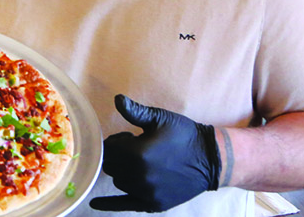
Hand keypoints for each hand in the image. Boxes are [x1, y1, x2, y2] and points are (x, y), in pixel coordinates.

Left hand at [90, 95, 220, 212]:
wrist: (210, 159)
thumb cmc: (184, 135)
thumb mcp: (159, 119)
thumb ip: (135, 111)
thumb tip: (116, 98)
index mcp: (137, 153)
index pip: (109, 148)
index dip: (117, 141)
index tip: (129, 138)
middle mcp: (138, 175)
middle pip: (110, 165)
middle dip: (117, 156)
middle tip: (133, 150)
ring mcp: (145, 192)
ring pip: (118, 181)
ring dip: (122, 172)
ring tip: (140, 163)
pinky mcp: (152, 204)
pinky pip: (123, 205)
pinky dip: (107, 204)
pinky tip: (93, 204)